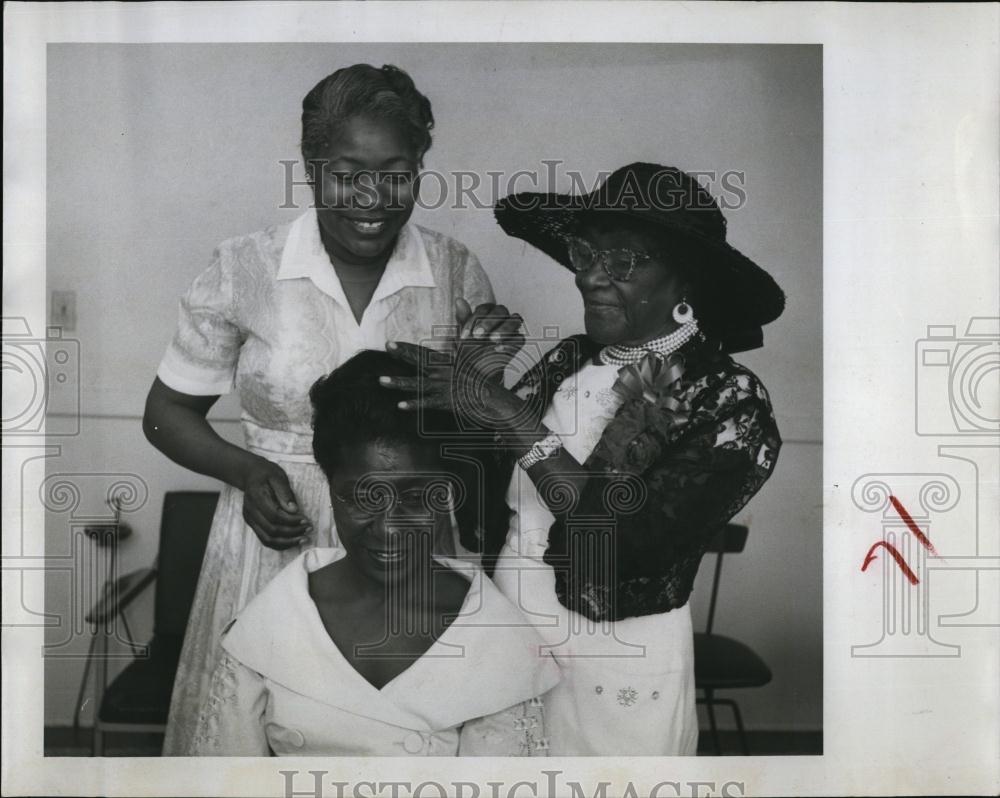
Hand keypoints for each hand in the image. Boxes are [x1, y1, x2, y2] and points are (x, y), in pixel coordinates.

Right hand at [239, 457, 311, 549]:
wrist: (251, 474)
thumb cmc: (267, 473)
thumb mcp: (278, 476)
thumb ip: (285, 493)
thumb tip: (294, 510)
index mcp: (256, 496)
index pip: (274, 515)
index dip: (291, 521)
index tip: (306, 520)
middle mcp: (250, 510)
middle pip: (271, 530)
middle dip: (292, 532)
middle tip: (309, 529)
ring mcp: (249, 519)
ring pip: (267, 539)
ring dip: (287, 542)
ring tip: (304, 538)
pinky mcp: (252, 524)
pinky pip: (265, 539)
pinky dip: (280, 543)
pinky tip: (293, 541)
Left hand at [381, 340, 533, 432]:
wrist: (494, 399)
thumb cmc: (483, 380)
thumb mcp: (470, 361)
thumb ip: (459, 346)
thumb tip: (456, 340)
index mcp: (446, 363)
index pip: (422, 353)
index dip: (405, 347)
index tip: (390, 342)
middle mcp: (442, 373)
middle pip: (418, 362)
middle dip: (401, 354)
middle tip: (386, 347)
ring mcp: (443, 387)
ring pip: (417, 384)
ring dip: (398, 382)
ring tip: (381, 380)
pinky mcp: (446, 402)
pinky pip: (427, 403)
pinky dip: (414, 404)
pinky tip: (400, 405)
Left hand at [454, 298, 523, 378]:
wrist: (476, 369)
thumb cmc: (470, 348)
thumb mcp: (464, 334)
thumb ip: (463, 317)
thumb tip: (459, 300)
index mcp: (487, 312)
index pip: (484, 308)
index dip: (474, 319)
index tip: (464, 335)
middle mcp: (501, 317)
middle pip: (501, 310)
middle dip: (489, 322)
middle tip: (477, 335)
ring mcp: (512, 329)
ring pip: (515, 320)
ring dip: (503, 329)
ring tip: (492, 339)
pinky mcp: (517, 342)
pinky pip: (520, 338)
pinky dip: (510, 343)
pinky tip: (498, 348)